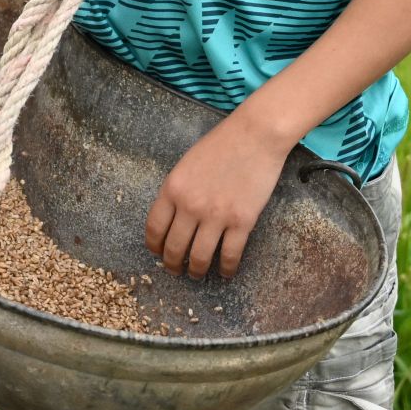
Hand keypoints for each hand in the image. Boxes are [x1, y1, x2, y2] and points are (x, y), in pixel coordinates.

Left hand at [144, 112, 286, 277]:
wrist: (256, 135)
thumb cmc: (222, 144)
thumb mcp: (187, 164)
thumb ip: (177, 190)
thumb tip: (174, 217)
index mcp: (172, 189)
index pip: (154, 228)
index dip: (154, 247)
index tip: (157, 254)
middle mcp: (190, 206)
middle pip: (174, 247)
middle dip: (172, 264)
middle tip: (175, 270)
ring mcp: (216, 215)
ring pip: (199, 257)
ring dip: (196, 271)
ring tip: (196, 274)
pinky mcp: (241, 222)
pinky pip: (229, 255)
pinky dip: (226, 269)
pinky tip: (225, 272)